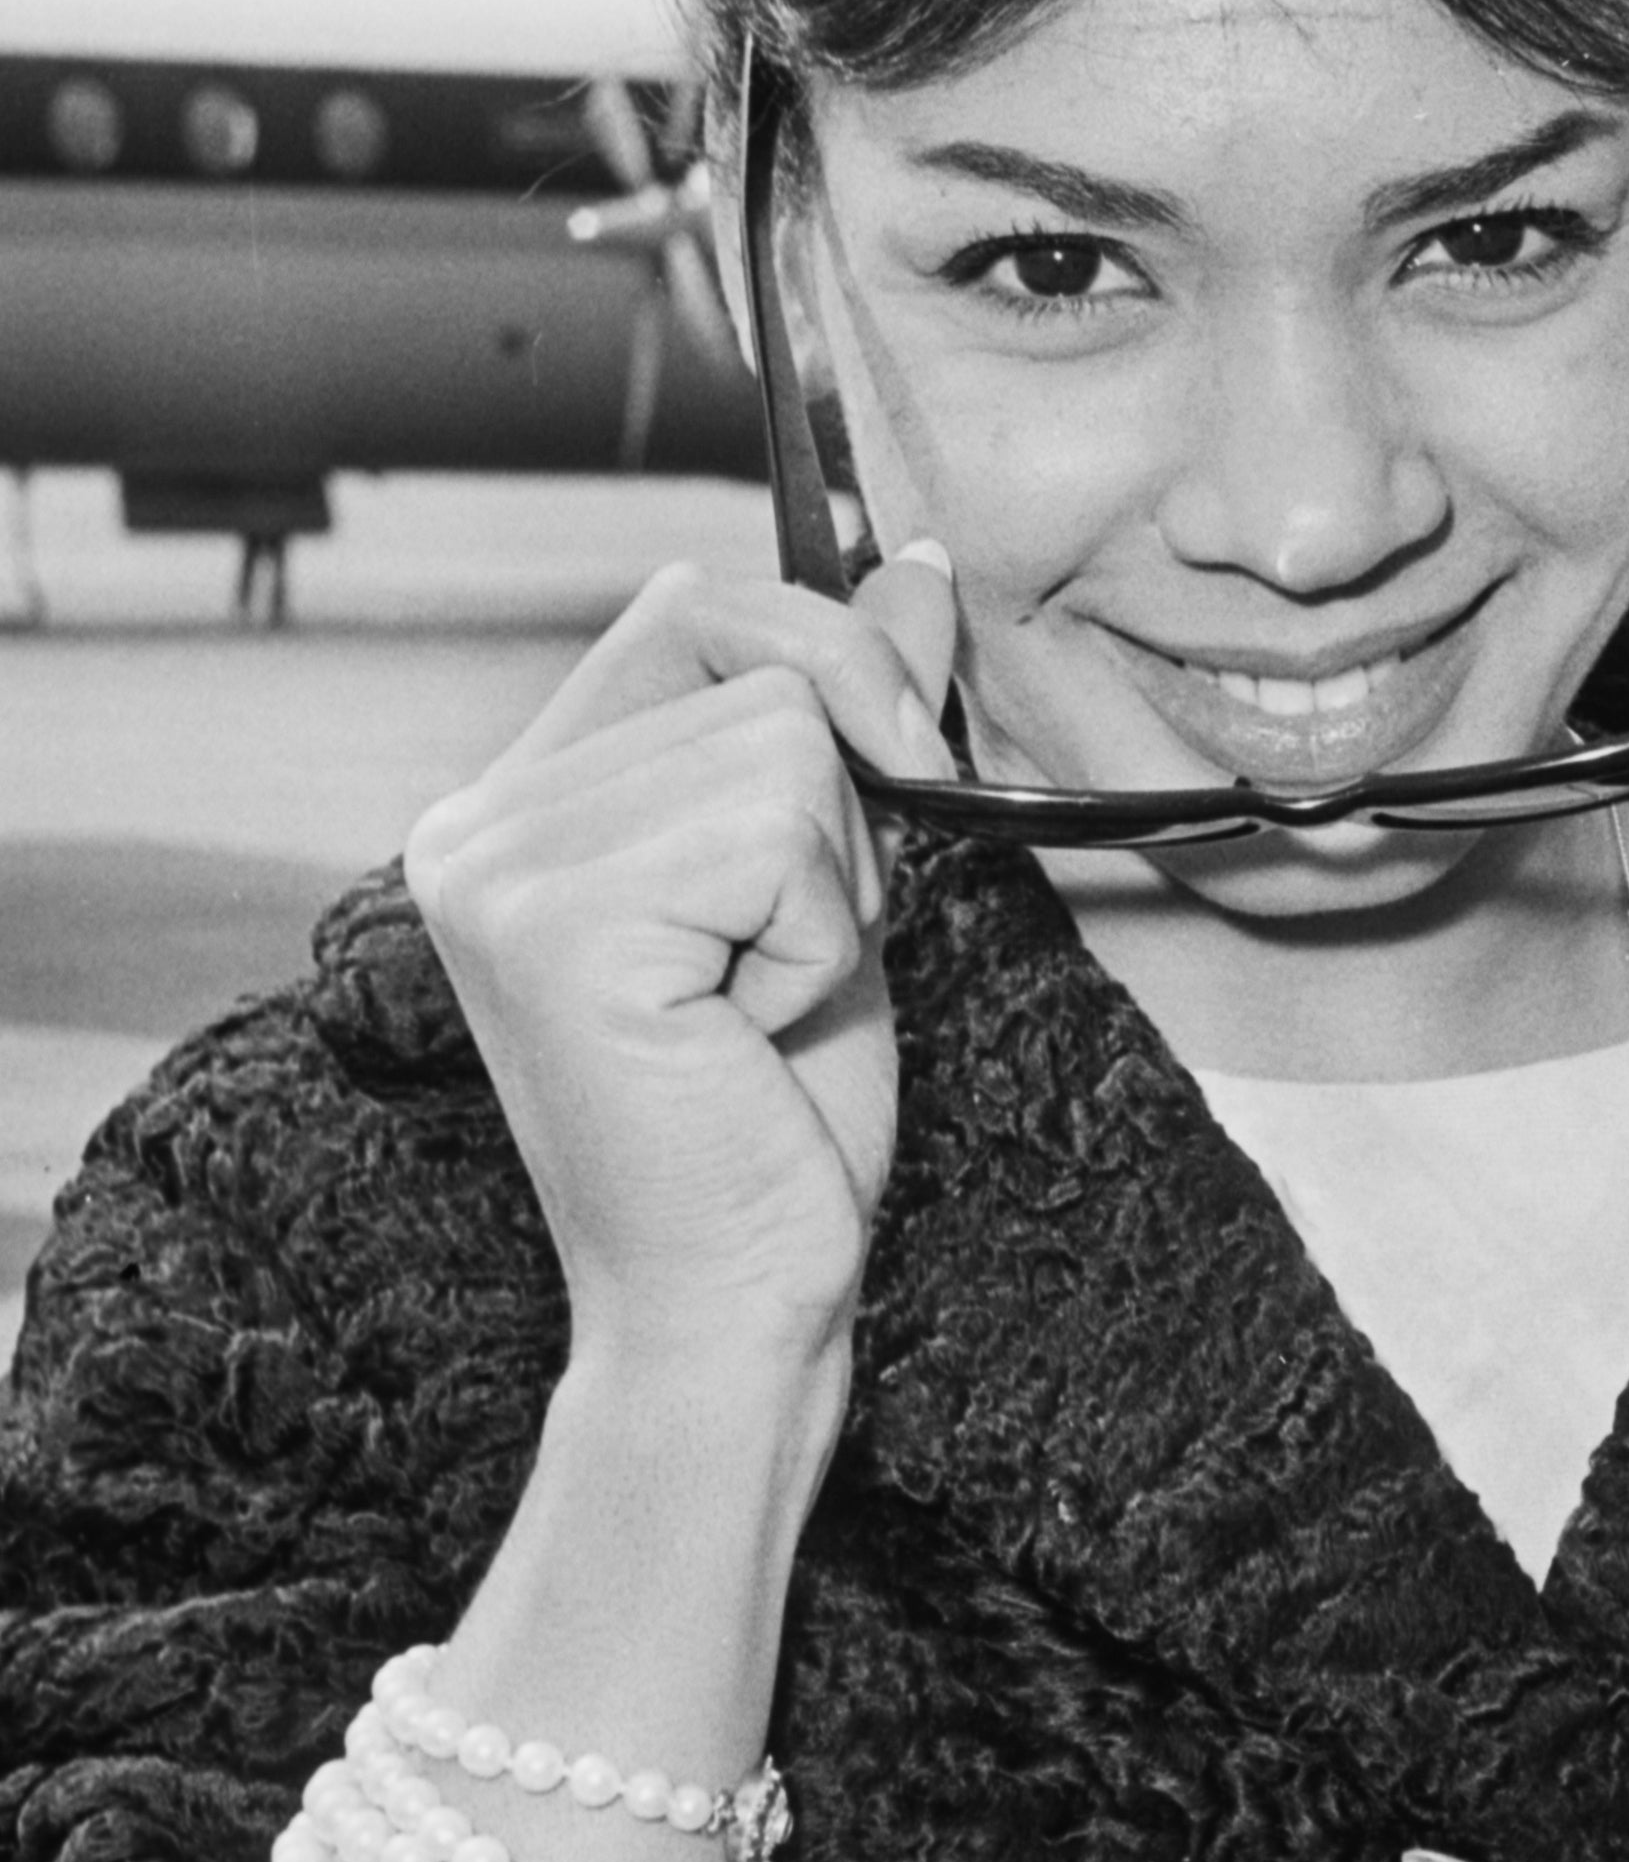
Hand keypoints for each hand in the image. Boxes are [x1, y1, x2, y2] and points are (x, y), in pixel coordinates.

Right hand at [403, 550, 958, 1366]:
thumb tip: (920, 562)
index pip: (692, 606)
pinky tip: (745, 1031)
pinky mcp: (550, 922)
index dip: (828, 654)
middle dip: (848, 802)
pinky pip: (780, 836)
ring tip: (758, 1000)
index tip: (897, 754)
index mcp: (522, 804)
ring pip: (785, 742)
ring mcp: (495, 866)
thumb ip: (858, 719)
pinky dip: (819, 940)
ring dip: (834, 886)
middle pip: (756, 659)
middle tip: (798, 944)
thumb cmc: (781, 1114)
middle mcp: (476, 822)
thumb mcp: (838, 880)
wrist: (739, 1298)